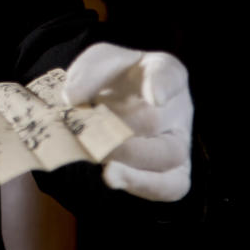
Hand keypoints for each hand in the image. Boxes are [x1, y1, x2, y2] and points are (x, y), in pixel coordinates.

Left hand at [63, 43, 192, 201]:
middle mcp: (176, 107)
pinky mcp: (173, 172)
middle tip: (86, 132)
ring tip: (99, 157)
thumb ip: (88, 74)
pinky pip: (171, 185)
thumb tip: (71, 97)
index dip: (162, 86)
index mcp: (161, 71)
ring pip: (169, 156)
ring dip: (129, 159)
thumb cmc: (110, 78)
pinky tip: (112, 177)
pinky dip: (142, 184)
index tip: (154, 97)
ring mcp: (178, 140)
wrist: (112, 103)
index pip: (168, 74)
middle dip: (118, 129)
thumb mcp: (97, 63)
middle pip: (155, 119)